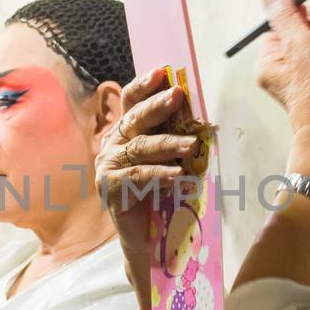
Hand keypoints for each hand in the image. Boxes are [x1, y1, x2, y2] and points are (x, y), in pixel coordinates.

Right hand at [95, 68, 203, 309]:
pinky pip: (138, 177)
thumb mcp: (167, 159)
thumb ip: (173, 139)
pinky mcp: (110, 188)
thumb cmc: (158, 193)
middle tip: (178, 96)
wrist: (142, 236)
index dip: (144, 85)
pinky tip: (177, 176)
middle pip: (134, 119)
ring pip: (140, 148)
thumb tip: (200, 119)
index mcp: (124, 132)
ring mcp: (109, 166)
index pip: (130, 102)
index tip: (163, 72)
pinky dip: (159, 175)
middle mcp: (112, 144)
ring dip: (168, 144)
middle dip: (158, 106)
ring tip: (191, 146)